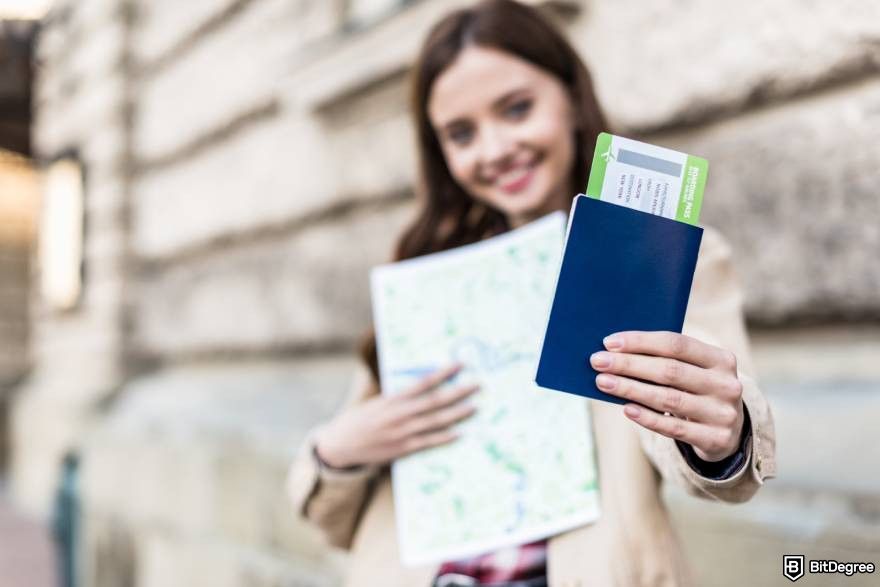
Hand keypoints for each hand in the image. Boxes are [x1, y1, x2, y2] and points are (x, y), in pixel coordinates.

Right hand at [314, 363, 478, 468]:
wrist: (341, 445)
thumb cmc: (360, 420)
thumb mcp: (377, 402)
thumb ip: (399, 398)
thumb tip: (423, 387)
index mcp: (393, 399)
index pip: (424, 382)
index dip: (443, 373)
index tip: (460, 365)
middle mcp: (400, 414)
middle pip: (436, 401)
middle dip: (459, 392)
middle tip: (477, 385)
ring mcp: (403, 433)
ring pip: (436, 421)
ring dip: (458, 413)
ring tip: (475, 406)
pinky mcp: (403, 449)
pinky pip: (429, 442)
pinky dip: (445, 437)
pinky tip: (459, 432)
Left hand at [590, 331, 744, 461]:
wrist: (730, 432)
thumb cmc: (698, 391)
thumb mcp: (694, 371)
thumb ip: (666, 359)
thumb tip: (616, 351)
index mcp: (722, 359)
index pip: (676, 344)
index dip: (641, 342)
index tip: (609, 342)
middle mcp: (727, 384)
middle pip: (670, 371)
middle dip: (629, 365)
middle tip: (598, 361)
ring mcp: (723, 413)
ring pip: (669, 399)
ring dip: (631, 389)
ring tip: (603, 383)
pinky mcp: (716, 439)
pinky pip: (674, 429)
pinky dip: (647, 417)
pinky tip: (626, 408)